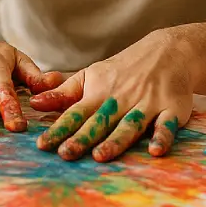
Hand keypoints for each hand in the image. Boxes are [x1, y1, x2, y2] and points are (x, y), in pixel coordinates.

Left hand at [30, 29, 193, 161]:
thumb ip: (64, 92)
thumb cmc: (124, 69)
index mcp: (100, 93)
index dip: (59, 129)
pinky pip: (167, 124)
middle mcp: (122, 99)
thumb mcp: (93, 75)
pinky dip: (162, 136)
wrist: (169, 50)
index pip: (76, 113)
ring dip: (116, 140)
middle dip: (82, 138)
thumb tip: (34, 102)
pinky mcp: (171, 108)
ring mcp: (147, 103)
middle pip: (100, 121)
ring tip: (100, 156)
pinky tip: (155, 151)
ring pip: (129, 124)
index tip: (42, 145)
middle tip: (65, 154)